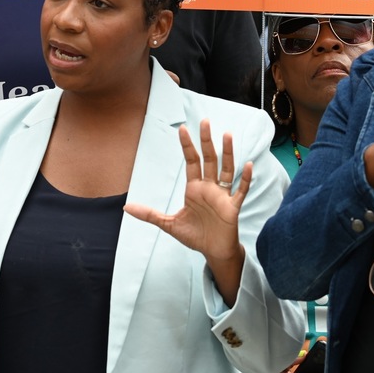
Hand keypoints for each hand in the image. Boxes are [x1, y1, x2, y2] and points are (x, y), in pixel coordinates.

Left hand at [124, 119, 248, 261]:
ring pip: (226, 170)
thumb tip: (126, 208)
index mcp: (194, 189)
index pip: (191, 162)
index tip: (183, 128)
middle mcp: (209, 188)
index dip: (188, 145)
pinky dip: (245, 179)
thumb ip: (149, 214)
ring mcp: (222, 196)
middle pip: (209, 159)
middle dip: (206, 141)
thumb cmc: (195, 235)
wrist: (213, 251)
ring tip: (226, 135)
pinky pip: (240, 191)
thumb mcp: (168, 224)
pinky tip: (247, 165)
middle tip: (204, 121)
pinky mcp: (233, 207)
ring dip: (227, 153)